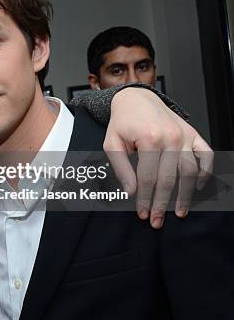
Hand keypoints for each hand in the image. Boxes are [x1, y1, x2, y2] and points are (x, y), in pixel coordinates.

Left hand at [105, 88, 212, 228]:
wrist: (136, 99)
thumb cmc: (123, 122)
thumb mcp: (112, 143)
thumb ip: (121, 168)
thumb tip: (130, 192)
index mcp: (149, 139)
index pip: (148, 178)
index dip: (145, 198)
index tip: (142, 213)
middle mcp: (170, 137)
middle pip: (169, 179)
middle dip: (163, 203)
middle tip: (158, 220)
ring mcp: (185, 135)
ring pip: (190, 171)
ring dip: (185, 195)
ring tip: (179, 211)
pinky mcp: (194, 134)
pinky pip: (206, 156)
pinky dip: (205, 172)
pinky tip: (197, 187)